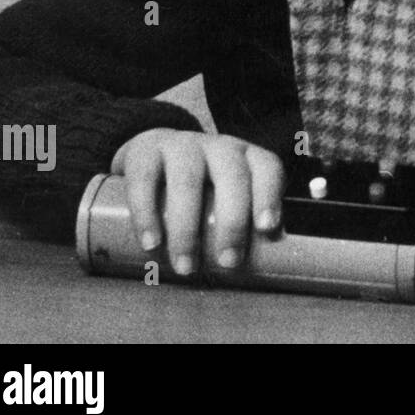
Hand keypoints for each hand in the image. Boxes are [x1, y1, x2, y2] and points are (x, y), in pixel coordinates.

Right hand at [110, 128, 283, 275]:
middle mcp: (220, 147)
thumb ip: (246, 223)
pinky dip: (146, 214)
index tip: (267, 229)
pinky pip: (145, 179)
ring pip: (187, 180)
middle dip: (232, 222)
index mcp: (248, 158)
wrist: (153, 153)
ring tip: (186, 266)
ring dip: (187, 228)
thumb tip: (264, 269)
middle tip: (228, 262)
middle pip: (232, 177)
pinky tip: (151, 242)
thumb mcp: (229, 197)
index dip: (270, 196)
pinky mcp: (145, 152)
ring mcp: (182, 145)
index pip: (267, 168)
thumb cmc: (204, 187)